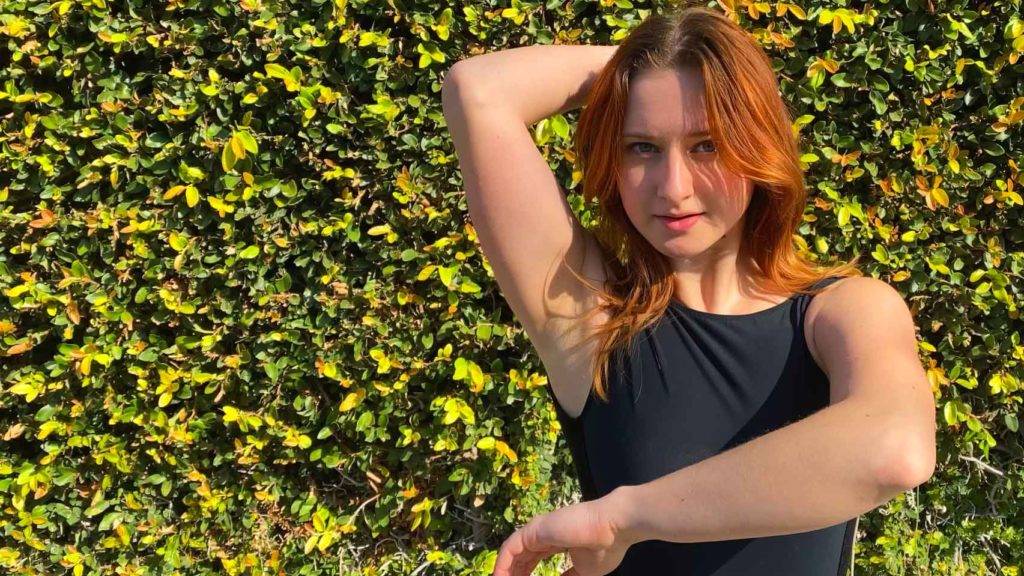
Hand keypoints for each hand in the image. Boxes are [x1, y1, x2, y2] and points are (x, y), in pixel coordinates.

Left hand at [492, 494, 632, 575]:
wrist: (614, 528)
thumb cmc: (605, 547)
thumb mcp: (584, 571)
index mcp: (556, 541)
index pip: (534, 558)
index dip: (525, 574)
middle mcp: (544, 534)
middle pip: (521, 557)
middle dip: (514, 574)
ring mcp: (537, 530)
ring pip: (513, 553)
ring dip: (506, 572)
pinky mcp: (533, 530)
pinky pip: (510, 549)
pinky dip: (502, 565)